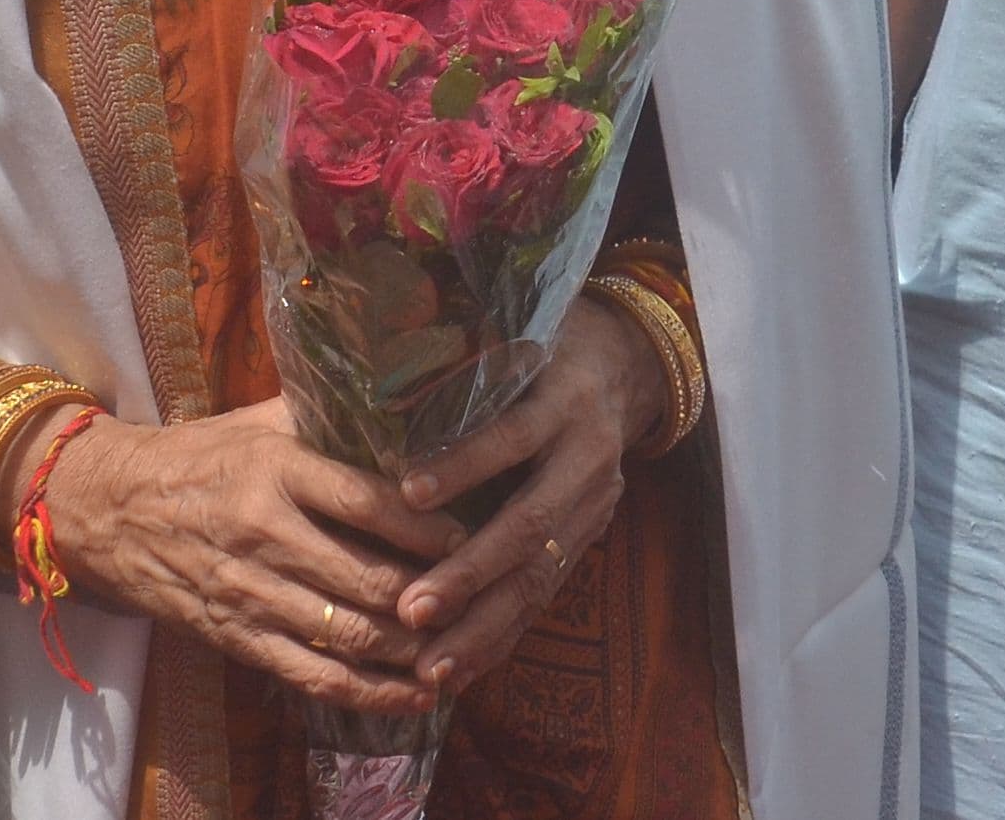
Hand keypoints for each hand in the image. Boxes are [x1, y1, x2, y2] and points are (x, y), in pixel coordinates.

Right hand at [33, 399, 462, 714]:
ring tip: (464, 644)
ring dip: (416, 649)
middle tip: (483, 596)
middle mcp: (263, 531)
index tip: (475, 529)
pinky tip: (418, 690)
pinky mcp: (237, 637)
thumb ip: (326, 416)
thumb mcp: (258, 421)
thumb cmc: (198, 455)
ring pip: (349, 635)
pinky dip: (373, 691)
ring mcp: (249, 592)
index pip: (368, 500)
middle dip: (436, 596)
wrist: (105, 508)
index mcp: (273, 468)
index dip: (430, 524)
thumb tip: (408, 395)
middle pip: (369, 578)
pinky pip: (314, 677)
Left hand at [389, 297, 664, 691]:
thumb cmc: (544, 343)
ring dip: (483, 627)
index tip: (407, 492)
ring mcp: (595, 505)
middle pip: (530, 525)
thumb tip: (376, 372)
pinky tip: (458, 671)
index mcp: (564, 398)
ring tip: (429, 666)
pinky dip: (500, 637)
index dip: (464, 464)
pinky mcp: (588, 538)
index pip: (513, 435)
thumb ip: (464, 357)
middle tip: (411, 609)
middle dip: (469, 574)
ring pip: (540, 577)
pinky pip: (544, 597)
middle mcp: (587, 456)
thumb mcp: (516, 332)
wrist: (627, 365)